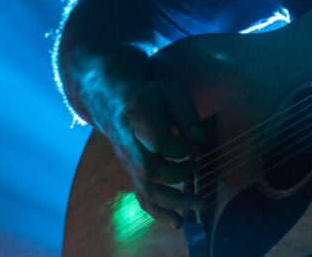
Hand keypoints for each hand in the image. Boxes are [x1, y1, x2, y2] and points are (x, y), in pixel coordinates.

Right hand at [91, 73, 205, 226]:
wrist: (112, 102)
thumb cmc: (148, 94)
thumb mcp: (169, 90)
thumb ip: (185, 112)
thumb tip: (200, 140)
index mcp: (136, 116)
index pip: (159, 141)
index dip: (181, 148)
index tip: (195, 144)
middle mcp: (128, 144)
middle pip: (150, 169)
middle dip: (179, 175)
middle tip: (200, 169)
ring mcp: (128, 162)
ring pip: (146, 188)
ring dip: (174, 201)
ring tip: (198, 206)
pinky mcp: (131, 173)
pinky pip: (143, 197)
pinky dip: (160, 212)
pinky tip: (178, 222)